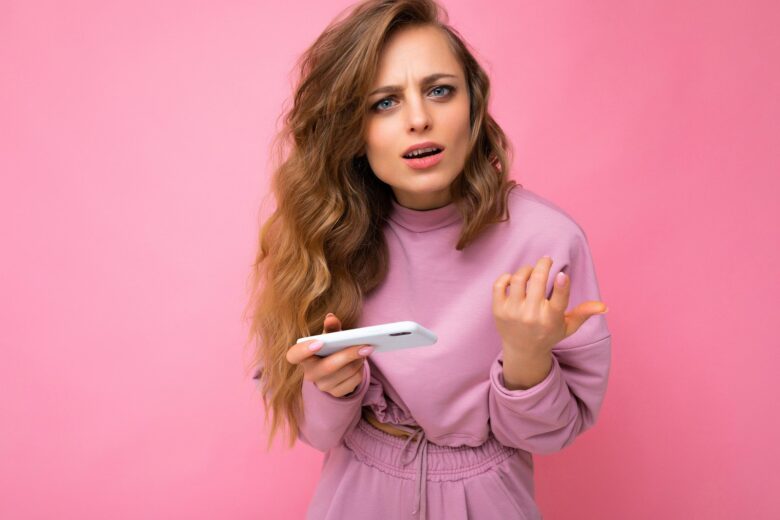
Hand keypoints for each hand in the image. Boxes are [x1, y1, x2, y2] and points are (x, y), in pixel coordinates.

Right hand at [285, 313, 372, 397]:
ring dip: (358, 360)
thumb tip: (331, 318)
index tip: (320, 342)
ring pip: (346, 373)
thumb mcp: (329, 336)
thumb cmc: (329, 347)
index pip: (294, 356)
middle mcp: (310, 374)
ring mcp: (323, 386)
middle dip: (348, 355)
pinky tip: (361, 362)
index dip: (304, 350)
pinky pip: (354, 381)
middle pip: (328, 366)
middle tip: (365, 346)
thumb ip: (330, 328)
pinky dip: (361, 370)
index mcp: (303, 357)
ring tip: (365, 350)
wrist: (336, 368)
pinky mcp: (337, 393)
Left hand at [492, 256, 607, 357]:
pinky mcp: (498, 310)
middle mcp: (531, 315)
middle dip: (543, 264)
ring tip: (532, 270)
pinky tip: (514, 279)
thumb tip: (605, 306)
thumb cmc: (548, 334)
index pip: (558, 300)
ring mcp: (513, 312)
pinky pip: (499, 285)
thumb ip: (584, 313)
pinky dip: (507, 277)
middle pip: (536, 281)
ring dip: (526, 269)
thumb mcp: (568, 326)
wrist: (523, 351)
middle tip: (547, 260)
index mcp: (551, 319)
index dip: (561, 285)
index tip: (562, 274)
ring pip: (518, 279)